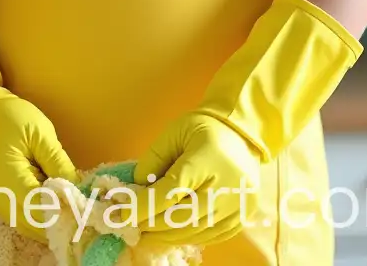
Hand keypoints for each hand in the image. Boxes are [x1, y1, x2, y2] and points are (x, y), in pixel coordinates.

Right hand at [0, 96, 77, 241]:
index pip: (45, 214)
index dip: (67, 213)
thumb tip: (77, 189)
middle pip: (35, 227)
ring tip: (66, 205)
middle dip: (59, 220)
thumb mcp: (39, 132)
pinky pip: (15, 215)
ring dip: (46, 220)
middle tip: (80, 207)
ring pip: (25, 225)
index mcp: (11, 183)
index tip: (85, 206)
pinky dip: (32, 213)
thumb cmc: (6, 116)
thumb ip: (58, 163)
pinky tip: (46, 200)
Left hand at [136, 111, 260, 245]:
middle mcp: (227, 186)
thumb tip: (137, 189)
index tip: (123, 214)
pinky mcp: (242, 216)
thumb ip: (154, 159)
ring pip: (197, 231)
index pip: (171, 190)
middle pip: (184, 216)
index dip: (145, 205)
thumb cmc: (202, 128)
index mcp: (207, 159)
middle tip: (131, 227)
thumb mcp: (173, 133)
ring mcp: (238, 205)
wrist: (241, 133)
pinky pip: (212, 236)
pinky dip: (188, 237)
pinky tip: (171, 234)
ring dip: (168, 236)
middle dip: (153, 225)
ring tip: (146, 235)